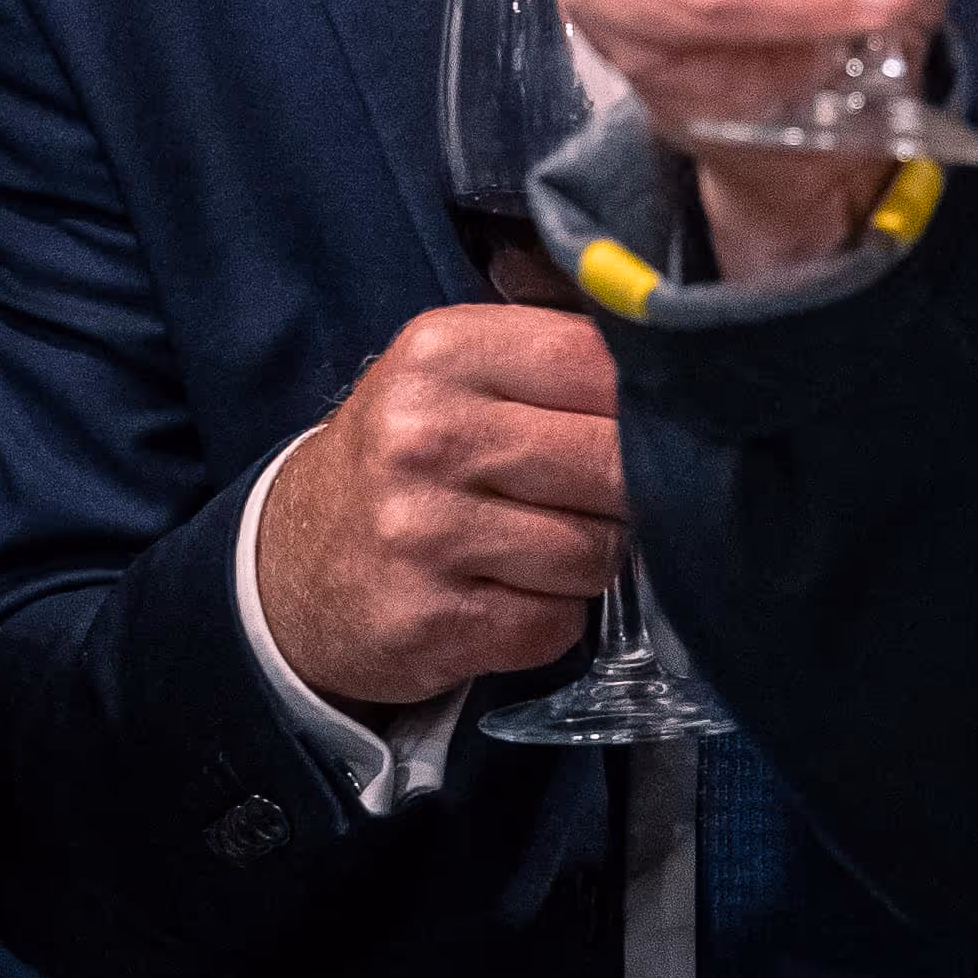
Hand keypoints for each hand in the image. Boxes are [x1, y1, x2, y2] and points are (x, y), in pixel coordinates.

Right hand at [253, 304, 628, 714]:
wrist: (292, 562)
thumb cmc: (403, 457)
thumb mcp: (450, 374)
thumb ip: (552, 358)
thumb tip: (685, 373)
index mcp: (439, 353)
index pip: (597, 363)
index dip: (644, 402)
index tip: (646, 424)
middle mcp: (424, 436)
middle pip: (611, 462)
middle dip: (626, 489)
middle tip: (593, 496)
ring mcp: (424, 533)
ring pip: (595, 551)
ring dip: (588, 560)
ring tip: (537, 547)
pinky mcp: (433, 620)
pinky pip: (556, 624)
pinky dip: (548, 618)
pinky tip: (504, 596)